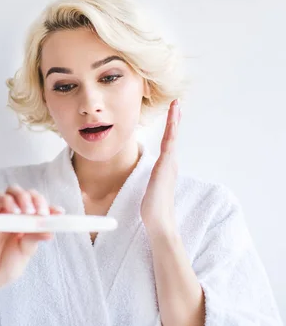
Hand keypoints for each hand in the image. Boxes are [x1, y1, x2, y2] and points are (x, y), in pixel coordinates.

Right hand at [0, 185, 64, 293]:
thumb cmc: (7, 265)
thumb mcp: (26, 251)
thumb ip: (35, 237)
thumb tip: (50, 231)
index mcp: (28, 222)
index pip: (40, 207)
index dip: (50, 207)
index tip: (59, 213)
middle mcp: (16, 214)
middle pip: (27, 194)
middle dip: (37, 199)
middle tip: (40, 212)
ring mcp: (2, 212)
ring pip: (13, 191)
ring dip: (23, 197)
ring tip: (28, 212)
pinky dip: (8, 201)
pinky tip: (14, 212)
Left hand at [141, 99, 180, 236]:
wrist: (160, 222)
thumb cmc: (153, 210)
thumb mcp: (150, 191)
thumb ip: (151, 184)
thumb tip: (148, 184)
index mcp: (166, 168)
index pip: (169, 144)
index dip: (170, 129)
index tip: (172, 115)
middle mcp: (170, 164)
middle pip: (173, 136)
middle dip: (175, 119)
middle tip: (177, 103)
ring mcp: (169, 164)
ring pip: (173, 136)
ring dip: (174, 119)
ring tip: (176, 104)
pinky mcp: (166, 166)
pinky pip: (170, 142)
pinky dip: (172, 129)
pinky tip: (173, 118)